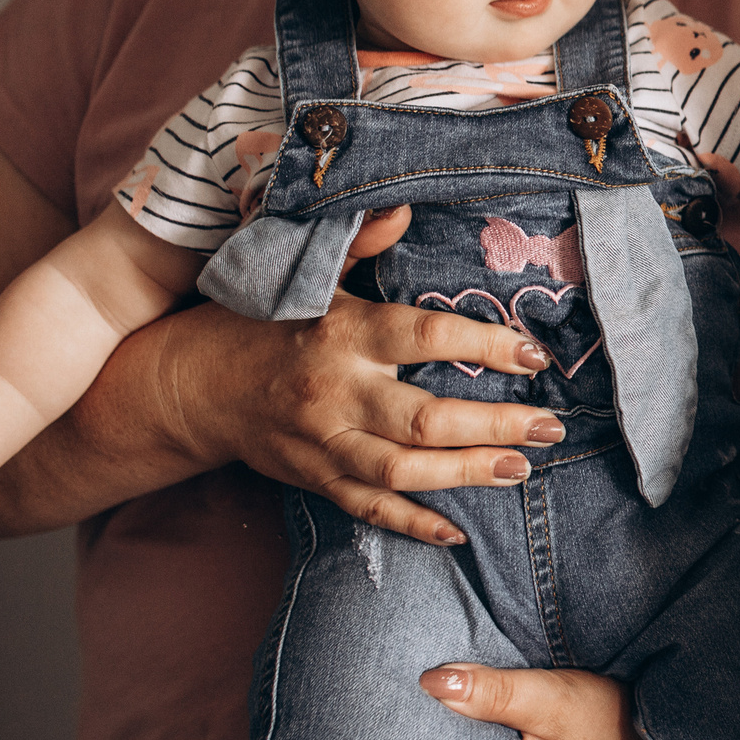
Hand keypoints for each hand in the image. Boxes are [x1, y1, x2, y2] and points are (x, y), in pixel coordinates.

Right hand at [168, 206, 568, 545]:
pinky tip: (459, 529)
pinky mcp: (313, 479)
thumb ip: (360, 242)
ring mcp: (322, 443)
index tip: (534, 353)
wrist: (189, 384)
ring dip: (467, 473)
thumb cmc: (261, 320)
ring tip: (522, 469)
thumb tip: (404, 210)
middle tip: (551, 427)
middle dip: (495, 425)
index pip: (425, 338)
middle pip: (424, 419)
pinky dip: (414, 524)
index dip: (485, 346)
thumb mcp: (305, 271)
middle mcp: (334, 392)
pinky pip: (369, 510)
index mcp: (341, 331)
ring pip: (403, 472)